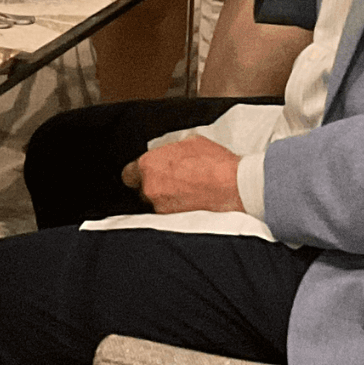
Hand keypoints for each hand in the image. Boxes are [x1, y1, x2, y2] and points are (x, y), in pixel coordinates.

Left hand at [120, 135, 246, 214]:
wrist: (236, 187)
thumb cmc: (216, 164)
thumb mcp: (190, 142)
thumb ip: (170, 149)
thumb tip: (168, 152)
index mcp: (149, 165)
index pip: (128, 174)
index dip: (138, 174)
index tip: (147, 173)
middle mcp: (150, 188)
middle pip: (142, 191)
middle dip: (154, 186)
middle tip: (173, 182)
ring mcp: (161, 208)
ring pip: (155, 204)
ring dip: (166, 200)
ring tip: (187, 193)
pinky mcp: (174, 222)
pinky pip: (168, 215)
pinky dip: (177, 210)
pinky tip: (192, 203)